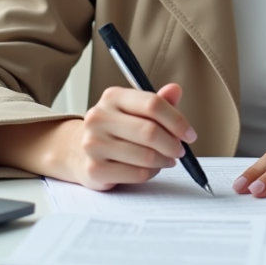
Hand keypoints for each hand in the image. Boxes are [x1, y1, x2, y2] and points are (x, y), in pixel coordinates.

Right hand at [0, 83, 196, 190]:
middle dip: (173, 144)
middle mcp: (99, 117)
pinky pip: (136, 175)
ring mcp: (94, 144)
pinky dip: (150, 174)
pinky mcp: (94, 170)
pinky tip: (149, 169)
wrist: (75, 150)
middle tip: (180, 151)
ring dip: (163, 161)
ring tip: (165, 160)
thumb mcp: (133, 109)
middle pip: (150, 132)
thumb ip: (157, 101)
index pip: (152, 104)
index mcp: (113, 97)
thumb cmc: (113, 128)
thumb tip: (176, 89)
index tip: (190, 134)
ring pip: (145, 156)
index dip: (177, 120)